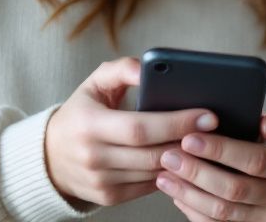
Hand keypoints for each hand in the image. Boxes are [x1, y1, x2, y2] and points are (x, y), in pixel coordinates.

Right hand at [45, 57, 217, 206]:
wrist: (49, 156)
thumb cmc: (81, 113)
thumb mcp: (95, 84)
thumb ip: (123, 69)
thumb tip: (149, 67)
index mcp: (89, 125)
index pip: (140, 127)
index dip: (176, 122)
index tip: (207, 115)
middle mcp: (92, 157)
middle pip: (152, 153)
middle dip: (188, 141)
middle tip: (215, 129)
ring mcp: (100, 181)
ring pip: (154, 173)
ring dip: (183, 160)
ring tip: (206, 143)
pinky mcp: (108, 198)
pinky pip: (148, 187)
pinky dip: (169, 174)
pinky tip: (185, 159)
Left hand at [155, 111, 265, 220]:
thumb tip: (262, 121)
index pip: (256, 160)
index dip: (222, 151)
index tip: (191, 137)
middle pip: (235, 189)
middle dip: (197, 172)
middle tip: (169, 155)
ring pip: (224, 211)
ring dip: (190, 194)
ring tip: (165, 175)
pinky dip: (195, 212)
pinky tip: (178, 196)